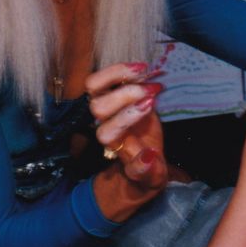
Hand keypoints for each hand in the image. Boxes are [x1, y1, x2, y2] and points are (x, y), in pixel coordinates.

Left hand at [86, 62, 168, 221]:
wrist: (144, 155)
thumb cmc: (146, 167)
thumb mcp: (151, 176)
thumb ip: (147, 170)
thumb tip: (148, 157)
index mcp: (114, 145)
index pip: (107, 132)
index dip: (125, 118)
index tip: (149, 107)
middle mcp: (104, 124)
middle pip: (97, 107)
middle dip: (123, 96)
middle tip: (149, 92)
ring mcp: (106, 106)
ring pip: (94, 86)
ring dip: (118, 75)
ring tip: (144, 72)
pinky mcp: (112, 92)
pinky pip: (106, 77)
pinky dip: (122, 69)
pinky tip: (142, 69)